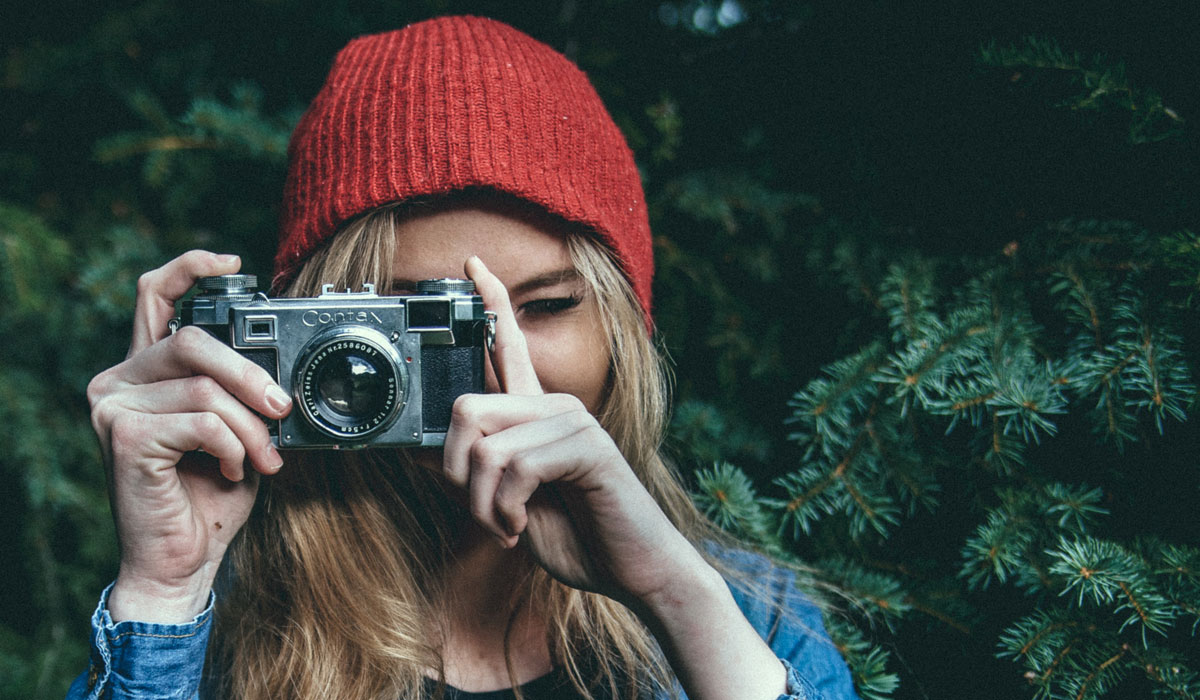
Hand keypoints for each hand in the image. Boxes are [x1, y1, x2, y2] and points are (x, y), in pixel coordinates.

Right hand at [86, 251, 291, 621]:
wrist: (182, 561)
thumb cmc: (208, 496)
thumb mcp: (234, 430)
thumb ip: (238, 391)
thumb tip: (279, 371)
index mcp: (144, 371)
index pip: (155, 297)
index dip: (191, 268)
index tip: (234, 263)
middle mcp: (119, 380)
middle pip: (194, 341)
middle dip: (252, 375)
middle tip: (283, 408)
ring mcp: (114, 406)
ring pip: (206, 387)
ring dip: (250, 426)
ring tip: (263, 458)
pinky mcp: (123, 436)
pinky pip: (201, 421)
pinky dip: (232, 447)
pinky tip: (231, 471)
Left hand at [448, 257, 787, 699]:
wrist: (635, 570)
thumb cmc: (578, 536)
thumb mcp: (507, 506)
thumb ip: (473, 476)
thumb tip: (419, 454)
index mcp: (537, 414)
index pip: (508, 345)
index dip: (490, 301)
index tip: (472, 264)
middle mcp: (554, 405)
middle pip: (465, 406)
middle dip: (454, 473)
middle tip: (481, 513)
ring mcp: (572, 421)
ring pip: (484, 446)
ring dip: (482, 505)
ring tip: (509, 528)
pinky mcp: (586, 446)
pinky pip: (514, 467)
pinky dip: (505, 509)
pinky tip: (522, 527)